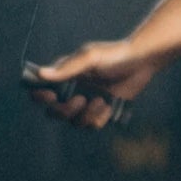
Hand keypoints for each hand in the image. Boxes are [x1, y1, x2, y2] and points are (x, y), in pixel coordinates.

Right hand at [27, 41, 158, 128]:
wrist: (141, 62)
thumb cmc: (114, 55)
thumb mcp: (90, 58)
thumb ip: (67, 68)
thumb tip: (40, 74)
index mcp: (63, 74)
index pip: (39, 89)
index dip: (40, 96)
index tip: (52, 95)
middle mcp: (71, 90)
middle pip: (54, 112)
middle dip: (65, 110)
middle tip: (80, 100)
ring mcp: (85, 102)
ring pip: (74, 122)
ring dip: (87, 115)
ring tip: (102, 100)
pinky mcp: (99, 112)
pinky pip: (92, 125)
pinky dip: (100, 117)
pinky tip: (109, 105)